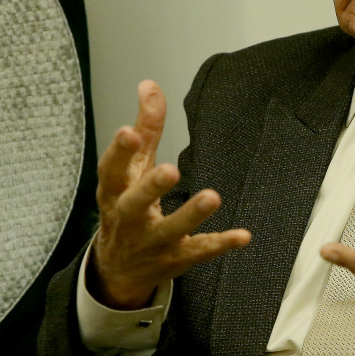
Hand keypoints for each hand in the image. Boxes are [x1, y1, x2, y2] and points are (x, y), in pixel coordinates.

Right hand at [91, 80, 250, 308]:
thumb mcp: (132, 169)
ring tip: (212, 196)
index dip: (119, 152)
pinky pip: (199, 251)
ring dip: (190, 215)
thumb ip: (146, 128)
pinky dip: (220, 244)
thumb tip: (149, 85)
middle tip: (170, 170)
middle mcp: (129, 218)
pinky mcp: (175, 258)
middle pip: (135, 203)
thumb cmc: (126, 207)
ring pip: (170, 230)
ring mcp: (152, 242)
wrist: (118, 269)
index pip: (111, 170)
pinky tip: (243, 235)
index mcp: (114, 191)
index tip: (129, 131)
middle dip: (151, 187)